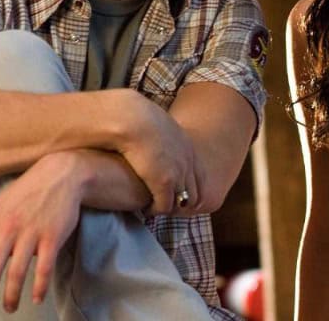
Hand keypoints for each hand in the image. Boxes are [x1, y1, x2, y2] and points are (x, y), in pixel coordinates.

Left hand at [0, 151, 87, 314]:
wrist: (61, 174)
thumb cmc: (27, 191)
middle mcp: (9, 227)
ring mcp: (32, 232)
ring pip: (17, 271)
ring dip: (12, 295)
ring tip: (9, 308)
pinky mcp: (53, 237)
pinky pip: (44, 268)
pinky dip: (40, 286)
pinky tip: (37, 299)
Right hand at [117, 90, 202, 215]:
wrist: (131, 118)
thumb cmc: (134, 118)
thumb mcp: (156, 126)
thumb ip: (159, 137)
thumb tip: (151, 139)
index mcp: (187, 147)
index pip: (198, 176)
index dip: (186, 188)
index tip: (172, 193)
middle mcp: (187, 161)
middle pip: (195, 192)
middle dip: (181, 202)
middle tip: (163, 206)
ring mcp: (178, 173)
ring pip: (182, 202)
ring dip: (169, 207)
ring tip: (154, 208)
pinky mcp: (164, 183)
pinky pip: (165, 206)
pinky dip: (156, 210)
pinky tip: (145, 209)